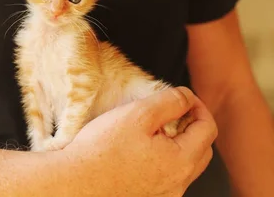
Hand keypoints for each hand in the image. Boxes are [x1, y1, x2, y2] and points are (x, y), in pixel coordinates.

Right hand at [56, 87, 216, 196]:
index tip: (182, 96)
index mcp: (182, 161)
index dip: (197, 106)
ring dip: (177, 144)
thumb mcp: (137, 114)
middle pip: (201, 149)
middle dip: (192, 126)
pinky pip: (165, 176)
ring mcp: (164, 194)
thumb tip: (186, 96)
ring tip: (152, 130)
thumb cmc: (102, 149)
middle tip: (172, 111)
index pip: (208, 128)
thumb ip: (169, 101)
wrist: (76, 182)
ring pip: (183, 165)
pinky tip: (139, 151)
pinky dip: (161, 160)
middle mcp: (178, 183)